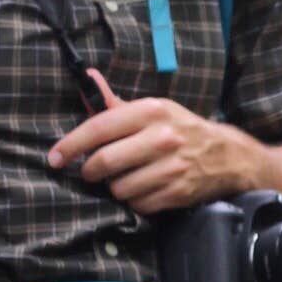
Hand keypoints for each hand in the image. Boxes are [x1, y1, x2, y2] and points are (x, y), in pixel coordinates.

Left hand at [49, 71, 239, 214]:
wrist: (227, 155)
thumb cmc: (180, 129)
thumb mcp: (152, 109)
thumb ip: (115, 102)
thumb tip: (87, 77)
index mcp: (151, 111)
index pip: (99, 128)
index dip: (70, 145)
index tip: (54, 158)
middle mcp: (161, 137)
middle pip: (104, 162)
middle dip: (90, 171)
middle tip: (91, 171)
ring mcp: (171, 167)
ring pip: (119, 187)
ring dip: (115, 187)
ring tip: (126, 178)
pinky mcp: (177, 192)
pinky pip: (138, 204)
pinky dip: (135, 200)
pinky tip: (144, 189)